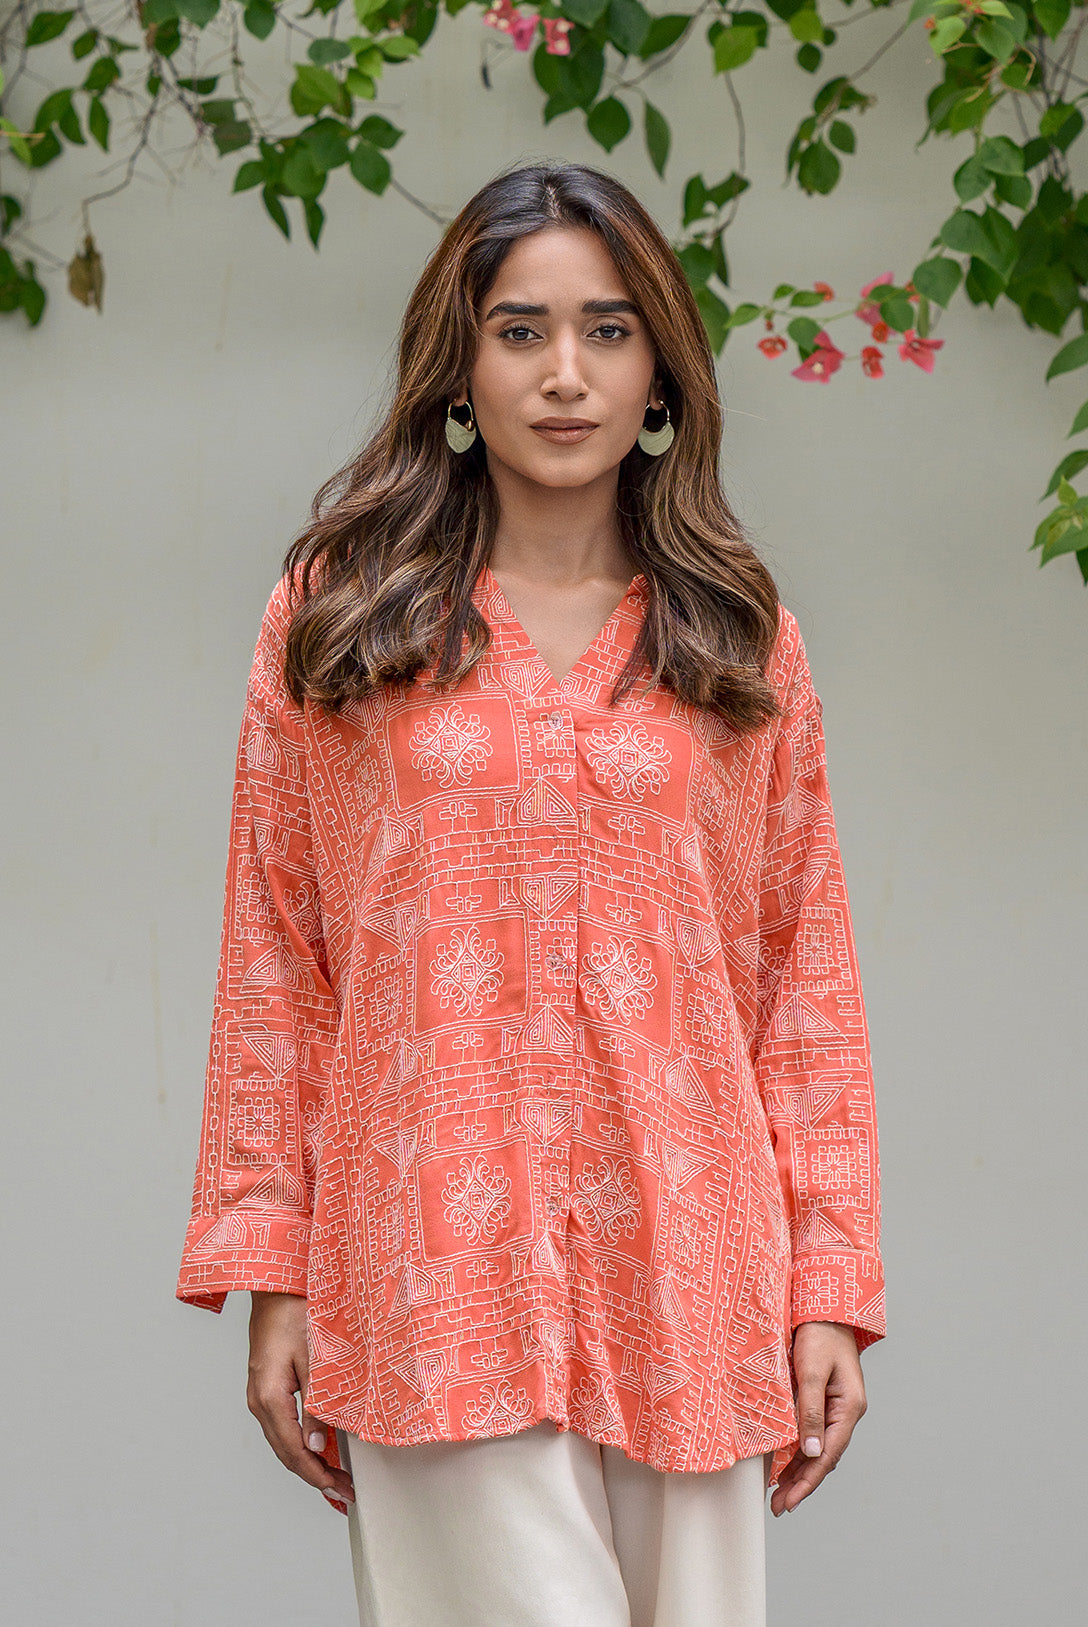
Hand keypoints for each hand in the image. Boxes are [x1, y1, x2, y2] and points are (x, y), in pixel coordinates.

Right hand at [246, 1291, 354, 1509]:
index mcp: (270, 1397)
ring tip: (334, 1477)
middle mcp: (259, 1401)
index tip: (339, 1489)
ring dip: (307, 1463)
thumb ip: (317, 1403)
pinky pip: (281, 1427)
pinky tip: (317, 1449)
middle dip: (315, 1476)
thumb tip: (318, 1445)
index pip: (294, 1452)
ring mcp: (259, 1396)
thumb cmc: (295, 1312)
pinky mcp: (265, 1389)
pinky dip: (299, 1445)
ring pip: (282, 1443)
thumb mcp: (314, 1356)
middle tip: (343, 1491)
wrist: (275, 1288)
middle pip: (286, 1453)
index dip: (317, 1475)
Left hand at [769, 1321, 866, 1517]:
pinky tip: (785, 1462)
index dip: (808, 1482)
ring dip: (799, 1471)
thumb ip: (810, 1411)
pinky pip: (812, 1432)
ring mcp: (836, 1407)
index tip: (790, 1502)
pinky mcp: (824, 1399)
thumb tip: (809, 1452)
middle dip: (802, 1484)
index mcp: (849, 1408)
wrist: (824, 1308)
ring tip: (779, 1494)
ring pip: (817, 1448)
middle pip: (823, 1457)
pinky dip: (798, 1451)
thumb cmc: (819, 1334)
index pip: (827, 1455)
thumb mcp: (812, 1371)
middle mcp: (845, 1412)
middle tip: (778, 1507)